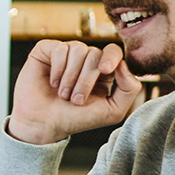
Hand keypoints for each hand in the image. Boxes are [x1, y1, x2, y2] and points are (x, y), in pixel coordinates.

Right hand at [8, 39, 141, 143]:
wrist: (45, 125)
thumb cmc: (77, 119)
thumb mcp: (112, 111)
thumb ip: (129, 90)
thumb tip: (123, 65)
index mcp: (103, 71)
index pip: (113, 52)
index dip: (111, 58)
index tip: (105, 70)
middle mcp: (85, 59)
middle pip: (95, 54)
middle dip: (86, 80)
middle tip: (76, 100)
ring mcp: (66, 54)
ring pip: (78, 49)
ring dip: (71, 76)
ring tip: (63, 94)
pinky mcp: (46, 51)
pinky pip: (59, 48)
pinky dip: (57, 68)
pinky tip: (52, 82)